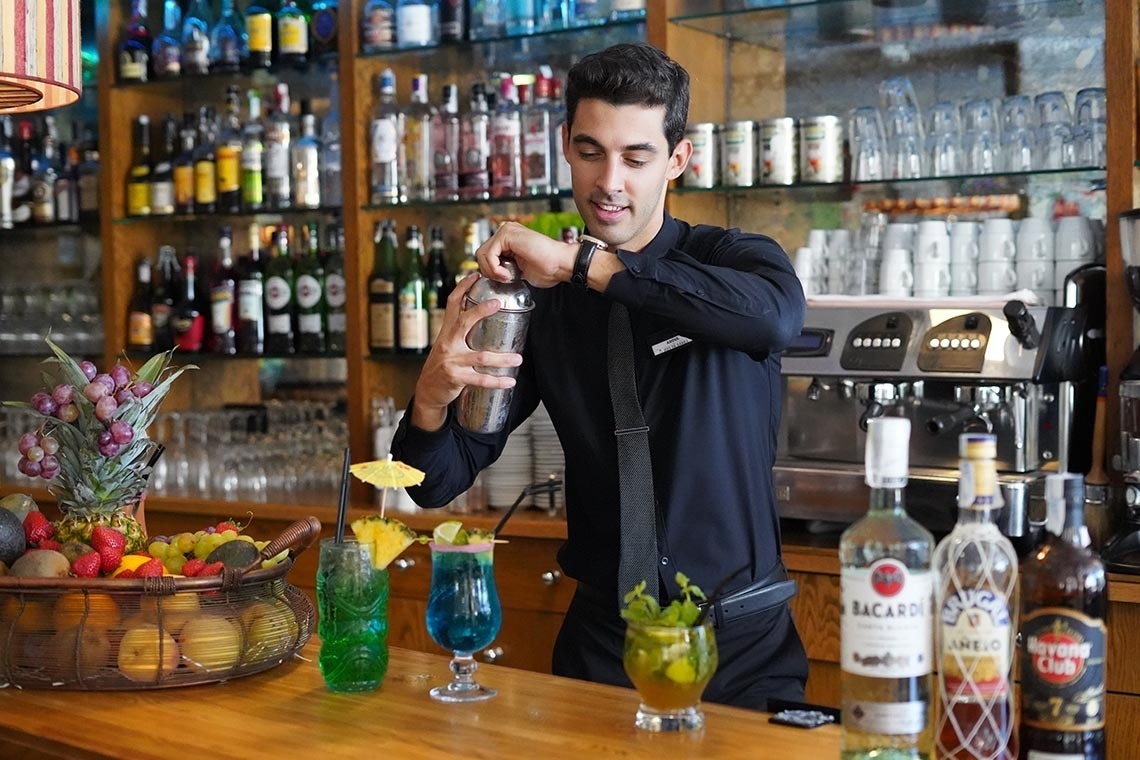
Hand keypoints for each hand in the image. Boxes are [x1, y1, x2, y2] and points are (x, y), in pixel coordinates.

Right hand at [410, 273, 523, 431]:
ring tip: (519, 358)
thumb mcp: (446, 345)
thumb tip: (480, 316)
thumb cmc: (442, 366)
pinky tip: (510, 381)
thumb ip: (459, 332)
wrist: (428, 391)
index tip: (475, 274)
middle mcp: (447, 344)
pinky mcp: (455, 378)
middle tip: (497, 304)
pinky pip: (480, 380)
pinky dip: (497, 381)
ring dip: (502, 358)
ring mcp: (451, 361)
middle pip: (464, 322)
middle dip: (480, 311)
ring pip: (480, 357)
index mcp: (446, 333)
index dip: (462, 288)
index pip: (452, 305)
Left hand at [477, 220, 574, 287]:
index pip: (485, 255)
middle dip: (488, 271)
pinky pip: (489, 254)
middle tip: (504, 279)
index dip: (490, 271)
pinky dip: (495, 268)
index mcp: (508, 239)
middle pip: (480, 253)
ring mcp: (506, 230)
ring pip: (481, 254)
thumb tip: (489, 274)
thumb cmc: (547, 268)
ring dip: (492, 271)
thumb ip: (504, 267)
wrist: (561, 264)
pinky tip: (508, 274)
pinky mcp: (507, 234)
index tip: (504, 280)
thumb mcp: (517, 270)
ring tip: (507, 277)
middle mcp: (506, 232)